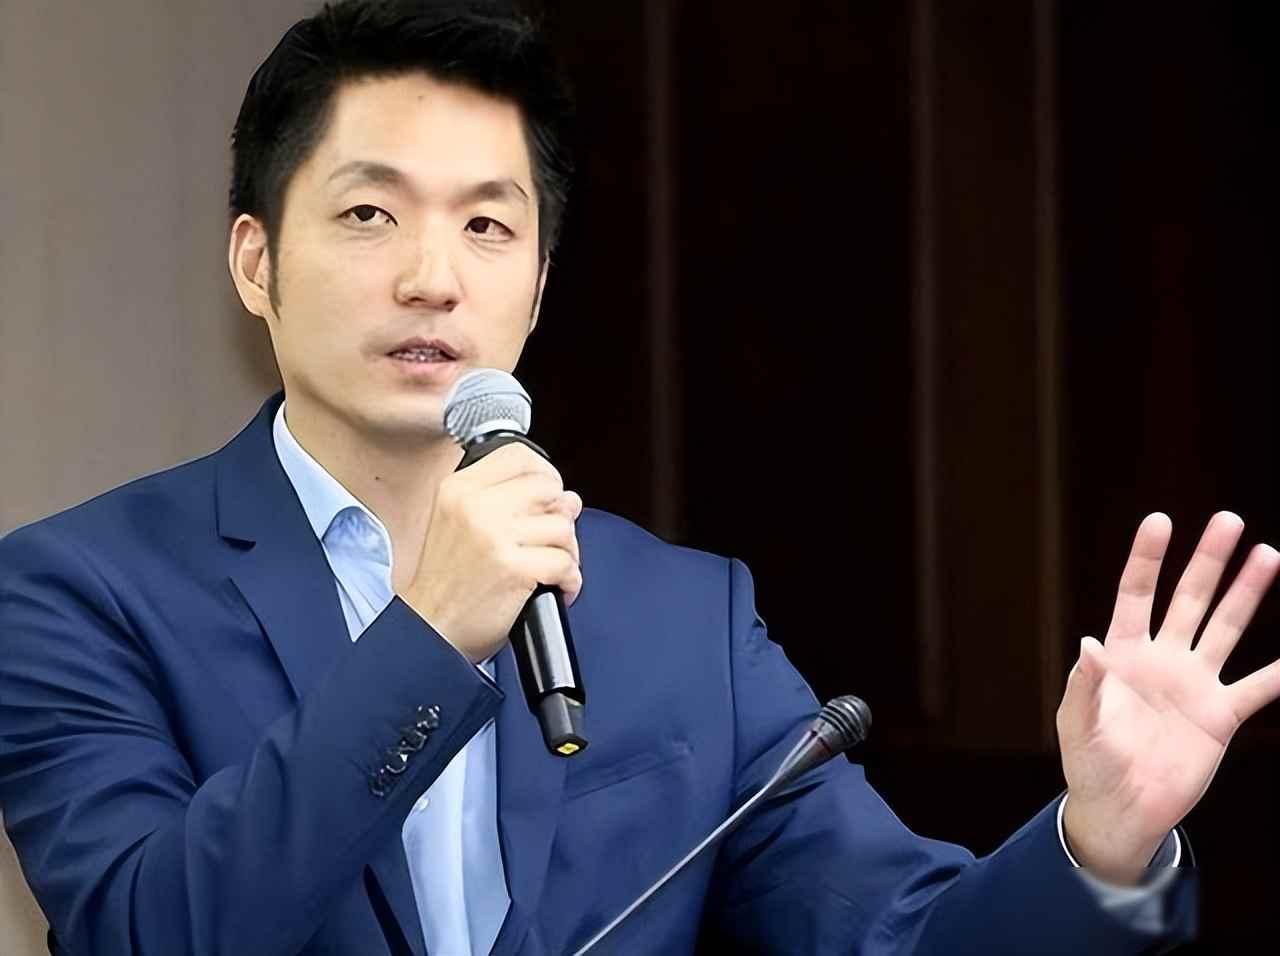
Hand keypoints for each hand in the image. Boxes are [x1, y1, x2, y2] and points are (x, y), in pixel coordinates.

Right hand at [400, 442, 583, 662]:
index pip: (519, 457)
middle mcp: (475, 506)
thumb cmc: (447, 583)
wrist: (429, 631)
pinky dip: (569, 580)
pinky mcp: (515, 568)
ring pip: (563, 526)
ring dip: (567, 552)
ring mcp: (495, 536)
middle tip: (547, 542)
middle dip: (559, 516)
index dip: (544, 476)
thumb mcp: (459, 524)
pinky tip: (554, 589)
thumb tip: (569, 497)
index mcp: (458, 489)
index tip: (546, 500)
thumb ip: (509, 502)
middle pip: (548, 489)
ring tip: (549, 569)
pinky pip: (566, 563)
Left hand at [1057, 511, 1279, 883]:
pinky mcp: (1219, 716)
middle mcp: (1161, 659)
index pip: (1136, 594)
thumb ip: (1085, 685)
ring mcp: (1193, 684)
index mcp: (1121, 653)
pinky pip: (1258, 688)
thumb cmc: (1088, 761)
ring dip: (1246, 593)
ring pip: (1225, 628)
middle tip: (1229, 521)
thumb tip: (1089, 645)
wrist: (1120, 808)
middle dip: (1208, 561)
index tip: (1161, 520)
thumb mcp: (1077, 723)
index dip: (1147, 558)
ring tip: (1268, 554)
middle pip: (1188, 599)